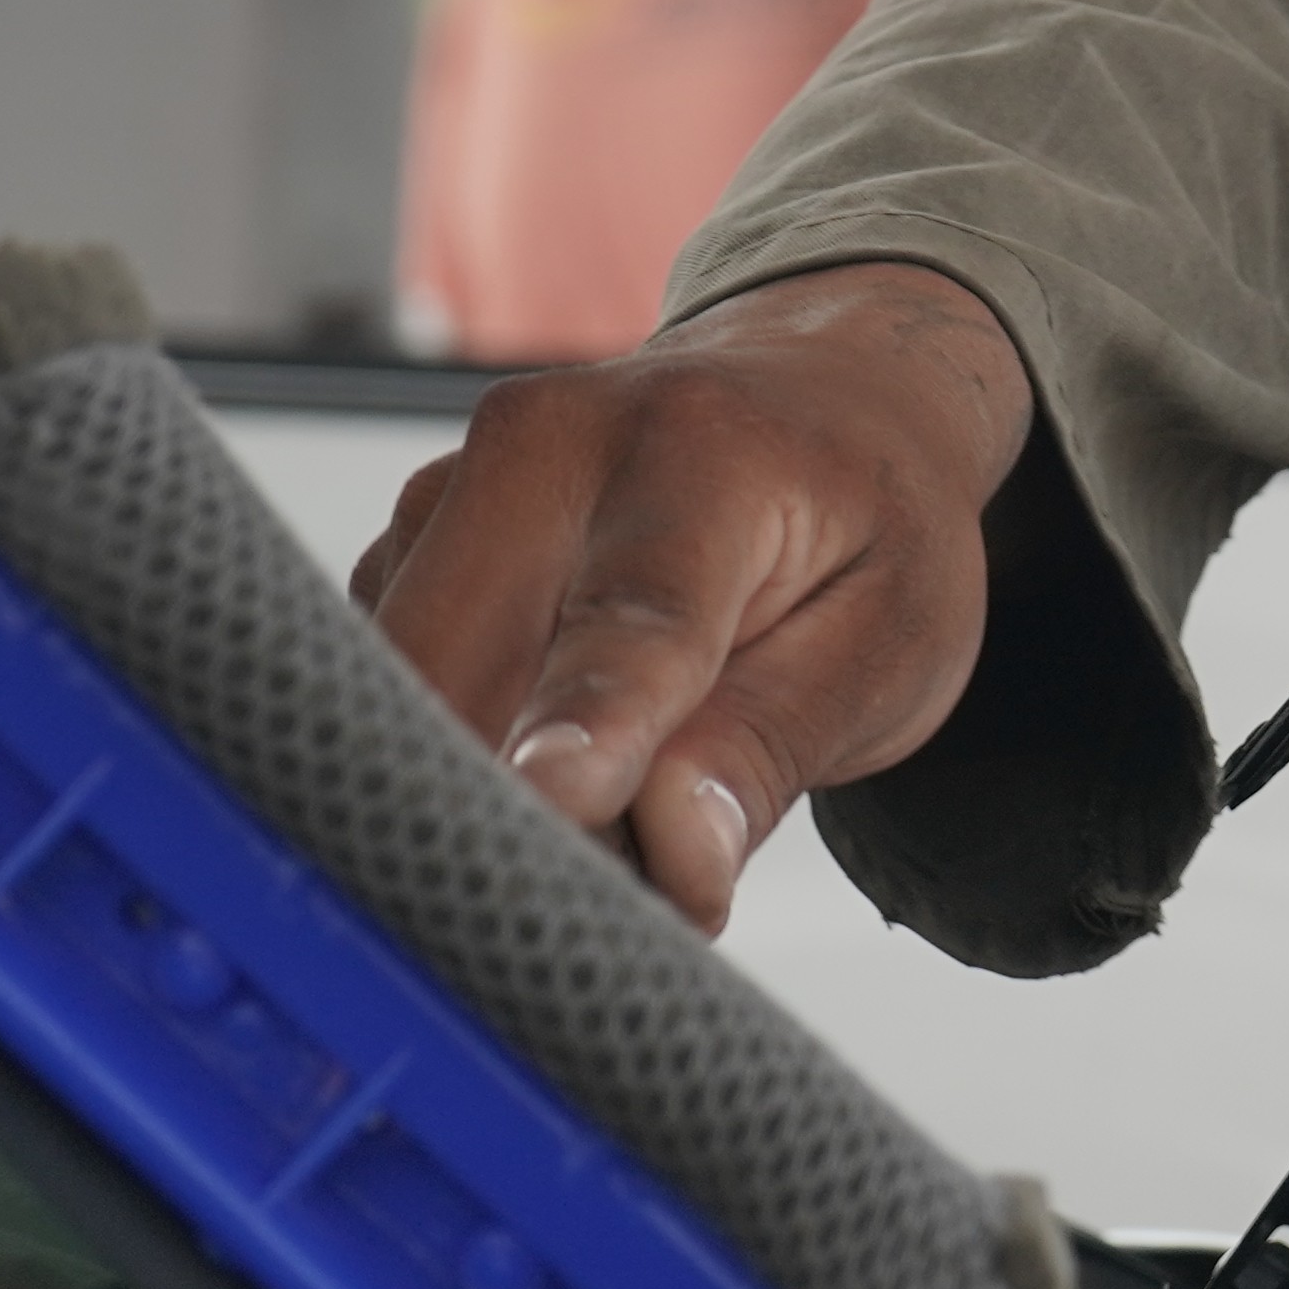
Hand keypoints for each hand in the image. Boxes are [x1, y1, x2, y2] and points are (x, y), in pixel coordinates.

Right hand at [356, 264, 1029, 931]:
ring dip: (494, 797)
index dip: (588, 724)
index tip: (556, 804)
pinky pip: (399, 695)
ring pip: (409, 701)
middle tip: (640, 897)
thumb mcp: (889, 640)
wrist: (815, 391)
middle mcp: (546, 444)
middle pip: (465, 673)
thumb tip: (672, 855)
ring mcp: (450, 484)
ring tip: (625, 807)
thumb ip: (770, 747)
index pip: (631, 616)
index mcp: (701, 451)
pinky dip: (467, 758)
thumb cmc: (863, 528)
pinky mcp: (403, 543)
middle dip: (523, 818)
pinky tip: (563, 749)